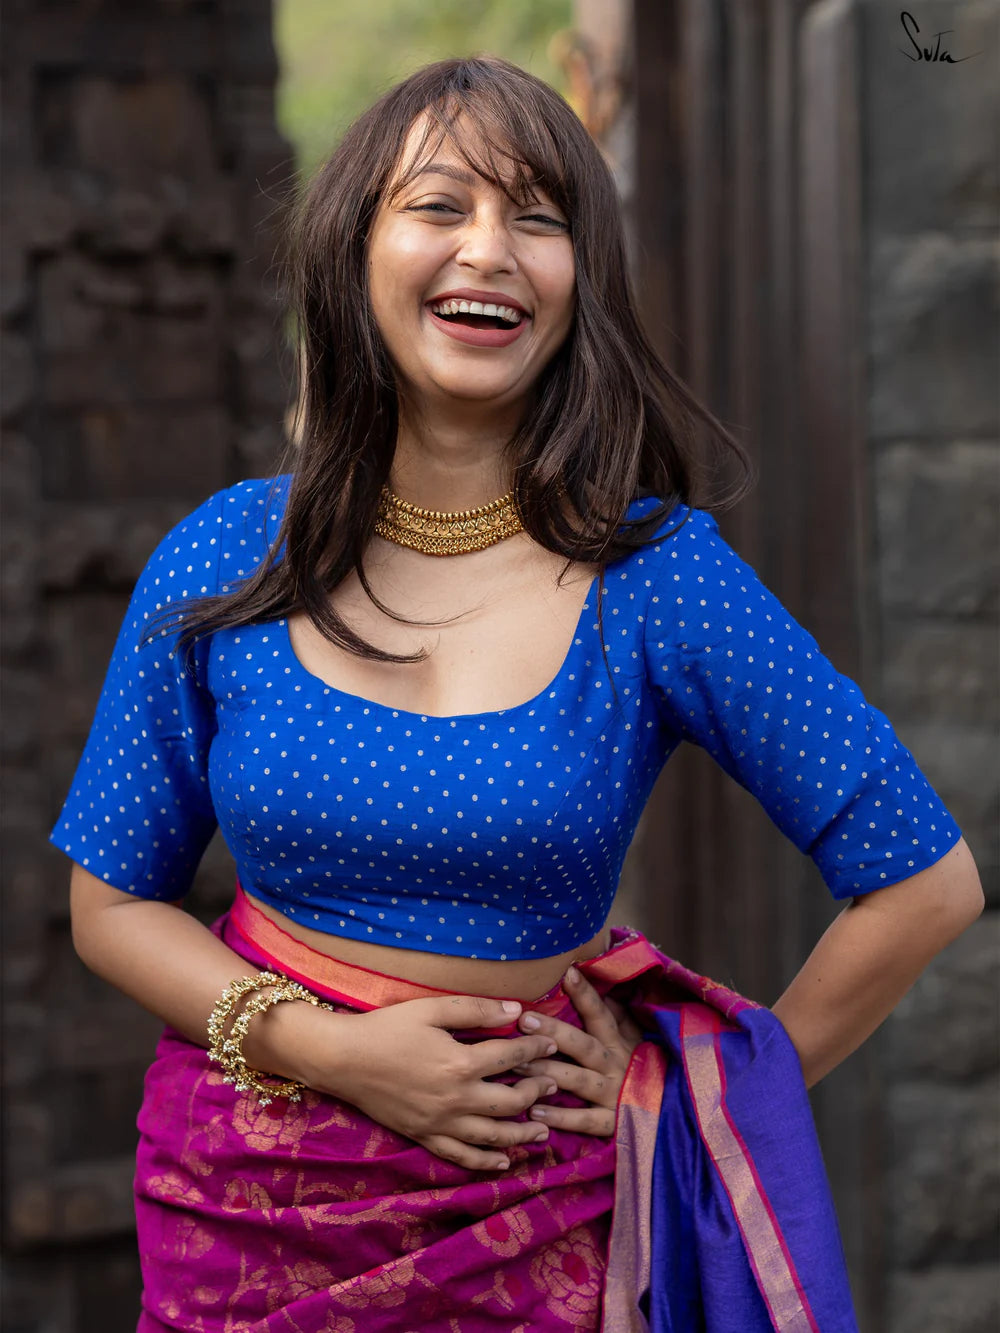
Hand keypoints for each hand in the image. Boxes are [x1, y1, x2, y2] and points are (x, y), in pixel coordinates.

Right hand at [297, 994, 560, 1171]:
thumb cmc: (386, 1028)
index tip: (552, 1045)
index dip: (536, 1050)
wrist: (343, 1059)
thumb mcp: (431, 1009)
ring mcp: (441, 1123)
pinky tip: (503, 1161)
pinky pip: (461, 1156)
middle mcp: (456, 1099)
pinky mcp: (424, 1136)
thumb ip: (476, 1010)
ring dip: (522, 1133)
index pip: (512, 1056)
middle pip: (510, 1101)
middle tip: (553, 1084)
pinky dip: (486, 1162)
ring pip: (493, 1136)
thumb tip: (517, 1011)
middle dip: (537, 1092)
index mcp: (461, 1063)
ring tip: (544, 1129)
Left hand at [512, 965, 643, 1135]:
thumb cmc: (646, 1071)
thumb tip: (600, 987)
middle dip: (554, 1032)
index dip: (586, 993)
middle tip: (525, 1019)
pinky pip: (586, 1121)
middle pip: (583, 1045)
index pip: (601, 1014)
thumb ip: (618, 1016)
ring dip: (549, 1072)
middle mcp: (615, 1066)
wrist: (674, 1114)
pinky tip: (535, 1111)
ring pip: (579, 1080)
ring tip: (518, 1064)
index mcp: (618, 1043)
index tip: (567, 972)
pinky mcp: (613, 1123)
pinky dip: (562, 1118)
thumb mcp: (636, 1041)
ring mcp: (614, 1094)